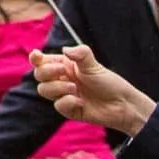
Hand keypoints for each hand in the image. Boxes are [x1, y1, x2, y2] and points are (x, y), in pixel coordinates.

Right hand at [33, 44, 153, 135]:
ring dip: (58, 87)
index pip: (42, 61)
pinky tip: (80, 101)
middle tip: (63, 71)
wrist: (122, 105)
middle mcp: (61, 79)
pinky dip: (67, 102)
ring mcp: (63, 95)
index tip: (37, 55)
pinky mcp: (68, 109)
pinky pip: (57, 105)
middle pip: (39, 75)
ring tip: (75, 88)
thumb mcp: (94, 65)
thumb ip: (80, 53)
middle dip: (47, 72)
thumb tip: (64, 49)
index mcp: (65, 66)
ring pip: (44, 90)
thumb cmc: (109, 83)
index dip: (35, 58)